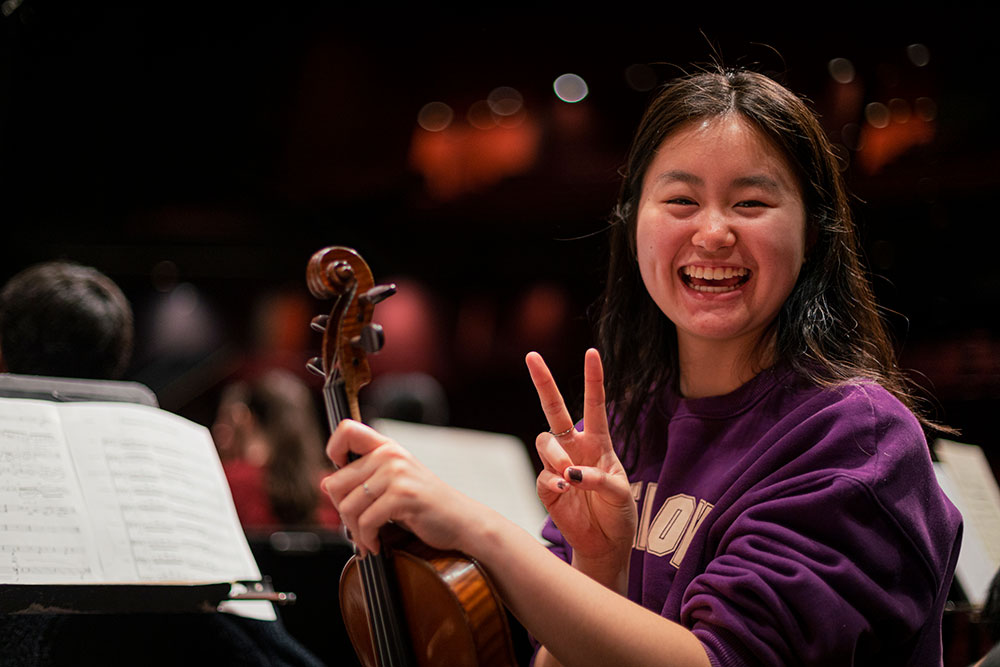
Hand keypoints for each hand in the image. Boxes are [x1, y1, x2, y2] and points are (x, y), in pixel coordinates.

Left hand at [321, 420, 474, 555]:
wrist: (461, 521)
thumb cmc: (425, 505)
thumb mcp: (394, 483)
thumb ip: (364, 478)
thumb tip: (324, 484)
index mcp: (387, 447)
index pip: (347, 430)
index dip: (334, 450)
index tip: (341, 475)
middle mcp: (390, 455)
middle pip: (335, 483)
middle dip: (342, 513)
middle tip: (357, 526)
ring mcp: (397, 473)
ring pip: (347, 507)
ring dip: (354, 531)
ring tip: (367, 539)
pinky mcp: (403, 495)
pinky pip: (366, 521)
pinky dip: (367, 539)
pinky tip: (376, 544)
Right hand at [526, 348, 635, 586]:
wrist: (606, 544)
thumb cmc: (617, 514)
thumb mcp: (620, 493)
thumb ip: (599, 478)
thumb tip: (570, 473)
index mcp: (598, 442)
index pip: (594, 404)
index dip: (593, 378)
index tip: (591, 351)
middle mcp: (575, 448)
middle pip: (554, 409)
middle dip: (543, 382)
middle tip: (532, 356)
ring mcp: (558, 467)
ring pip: (545, 442)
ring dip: (556, 454)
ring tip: (569, 473)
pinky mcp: (547, 488)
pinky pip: (544, 476)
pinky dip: (555, 482)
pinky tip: (566, 490)